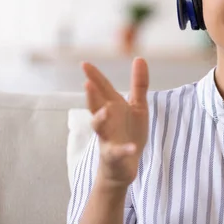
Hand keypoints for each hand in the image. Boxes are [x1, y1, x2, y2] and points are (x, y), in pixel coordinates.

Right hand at [81, 57, 149, 188]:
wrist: (123, 166)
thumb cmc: (128, 132)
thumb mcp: (137, 106)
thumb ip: (139, 84)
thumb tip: (139, 58)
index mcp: (112, 107)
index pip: (102, 89)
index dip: (95, 77)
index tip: (84, 63)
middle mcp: (106, 121)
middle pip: (96, 106)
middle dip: (92, 96)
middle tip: (87, 83)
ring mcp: (108, 138)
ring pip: (100, 128)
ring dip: (101, 119)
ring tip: (106, 110)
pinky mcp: (114, 155)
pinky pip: (118, 152)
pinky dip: (124, 150)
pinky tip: (132, 147)